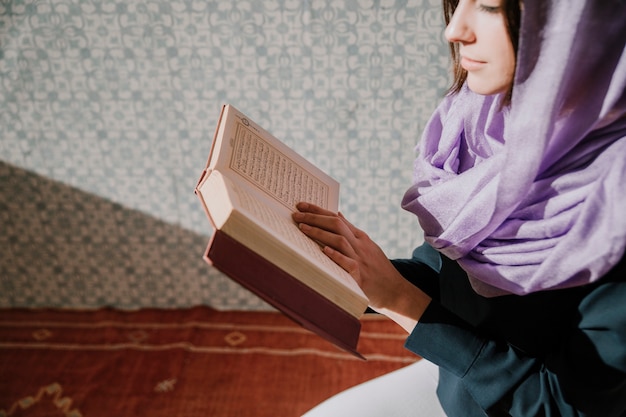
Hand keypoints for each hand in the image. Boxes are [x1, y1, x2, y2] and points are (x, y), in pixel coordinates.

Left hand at [292, 202, 430, 326]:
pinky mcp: (362, 277)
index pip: (337, 218)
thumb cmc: (378, 270)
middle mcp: (360, 245)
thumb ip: (352, 231)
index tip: (301, 205)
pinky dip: (337, 256)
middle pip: (336, 225)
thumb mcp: (367, 246)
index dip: (318, 210)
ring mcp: (361, 260)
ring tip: (302, 228)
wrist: (396, 291)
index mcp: (360, 237)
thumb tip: (337, 214)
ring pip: (340, 240)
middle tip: (296, 214)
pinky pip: (349, 264)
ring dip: (319, 233)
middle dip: (315, 217)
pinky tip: (324, 251)